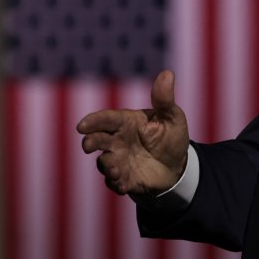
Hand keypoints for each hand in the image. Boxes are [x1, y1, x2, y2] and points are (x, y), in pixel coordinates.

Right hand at [77, 69, 189, 198]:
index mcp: (126, 122)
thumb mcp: (172, 117)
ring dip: (107, 166)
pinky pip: (115, 183)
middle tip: (88, 145)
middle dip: (90, 142)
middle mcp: (117, 141)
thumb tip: (167, 73)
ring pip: (104, 162)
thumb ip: (165, 99)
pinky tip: (123, 184)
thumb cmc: (170, 136)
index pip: (106, 119)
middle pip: (98, 139)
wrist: (176, 165)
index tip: (82, 126)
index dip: (93, 121)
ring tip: (114, 169)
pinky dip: (116, 183)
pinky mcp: (124, 179)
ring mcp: (119, 160)